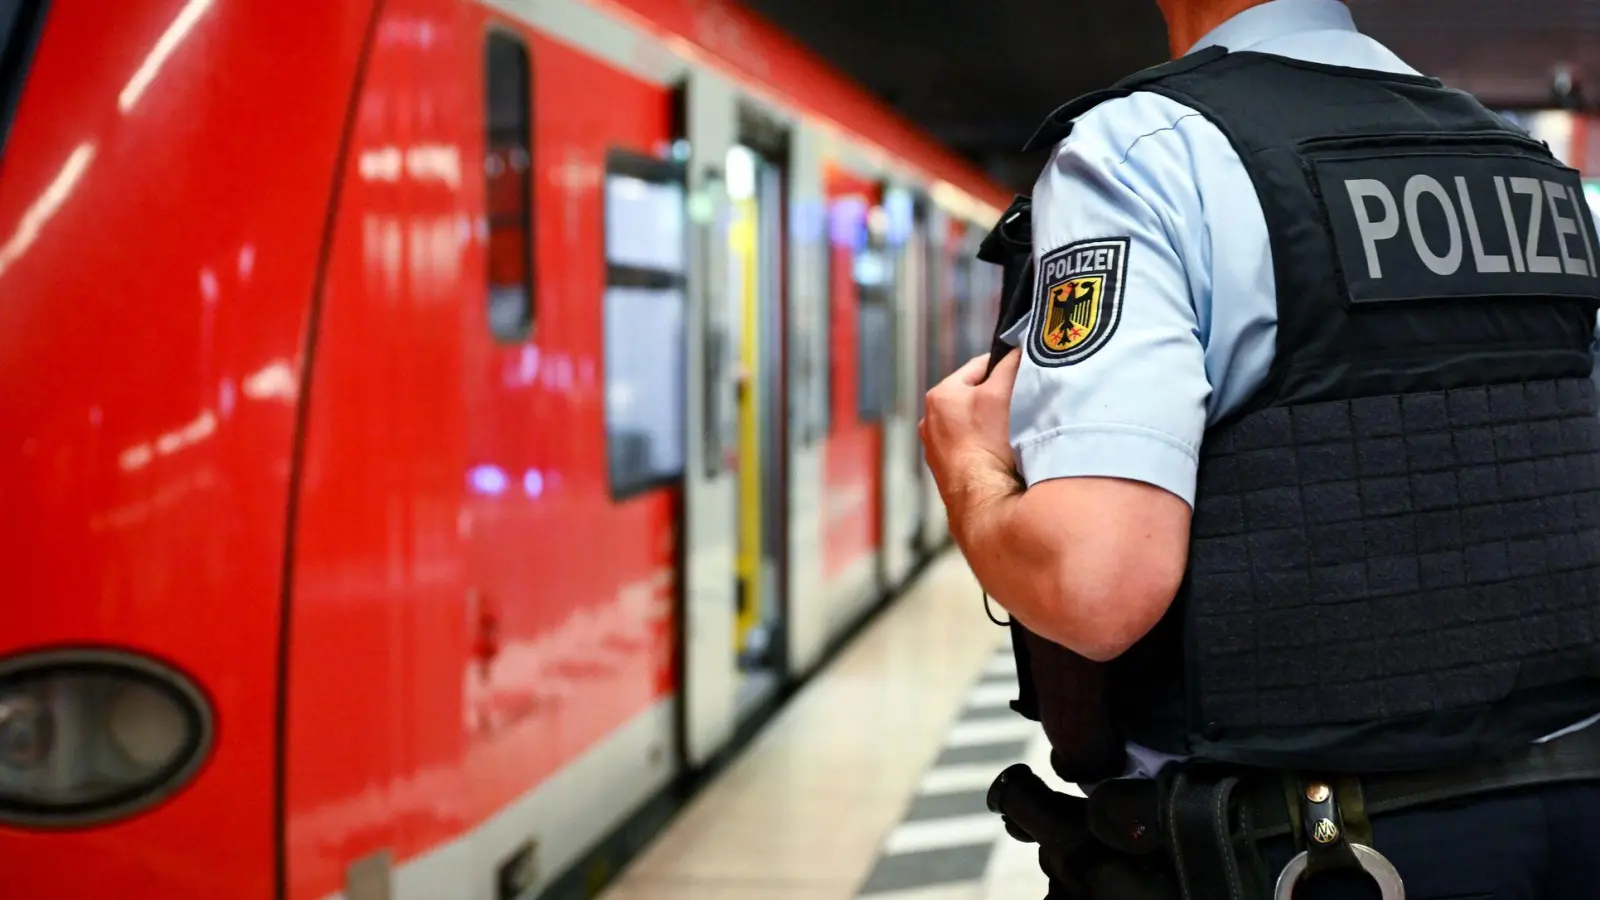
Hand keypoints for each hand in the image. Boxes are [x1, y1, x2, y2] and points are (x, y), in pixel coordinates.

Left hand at [919, 349, 1021, 497]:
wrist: (981, 498)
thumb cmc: (987, 443)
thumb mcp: (1001, 392)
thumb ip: (1009, 365)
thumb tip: (1017, 351)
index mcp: (939, 394)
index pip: (979, 366)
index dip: (1005, 366)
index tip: (1024, 373)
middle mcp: (930, 421)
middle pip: (975, 396)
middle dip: (997, 397)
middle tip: (1021, 405)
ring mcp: (936, 448)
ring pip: (972, 424)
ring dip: (991, 424)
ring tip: (1012, 433)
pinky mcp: (946, 471)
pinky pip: (971, 448)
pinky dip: (985, 447)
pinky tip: (1001, 455)